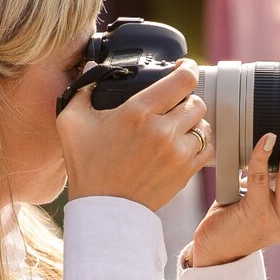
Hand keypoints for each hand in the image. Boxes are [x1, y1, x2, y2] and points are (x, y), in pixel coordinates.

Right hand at [59, 59, 209, 211]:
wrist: (104, 210)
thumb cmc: (87, 167)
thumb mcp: (71, 123)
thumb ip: (82, 91)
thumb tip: (92, 69)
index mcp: (138, 112)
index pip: (183, 80)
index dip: (186, 69)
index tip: (182, 68)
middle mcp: (163, 131)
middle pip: (197, 100)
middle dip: (186, 99)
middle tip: (173, 103)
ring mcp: (178, 153)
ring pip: (204, 124)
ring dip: (192, 122)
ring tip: (176, 126)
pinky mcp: (186, 172)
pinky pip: (207, 148)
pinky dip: (198, 143)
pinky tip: (182, 144)